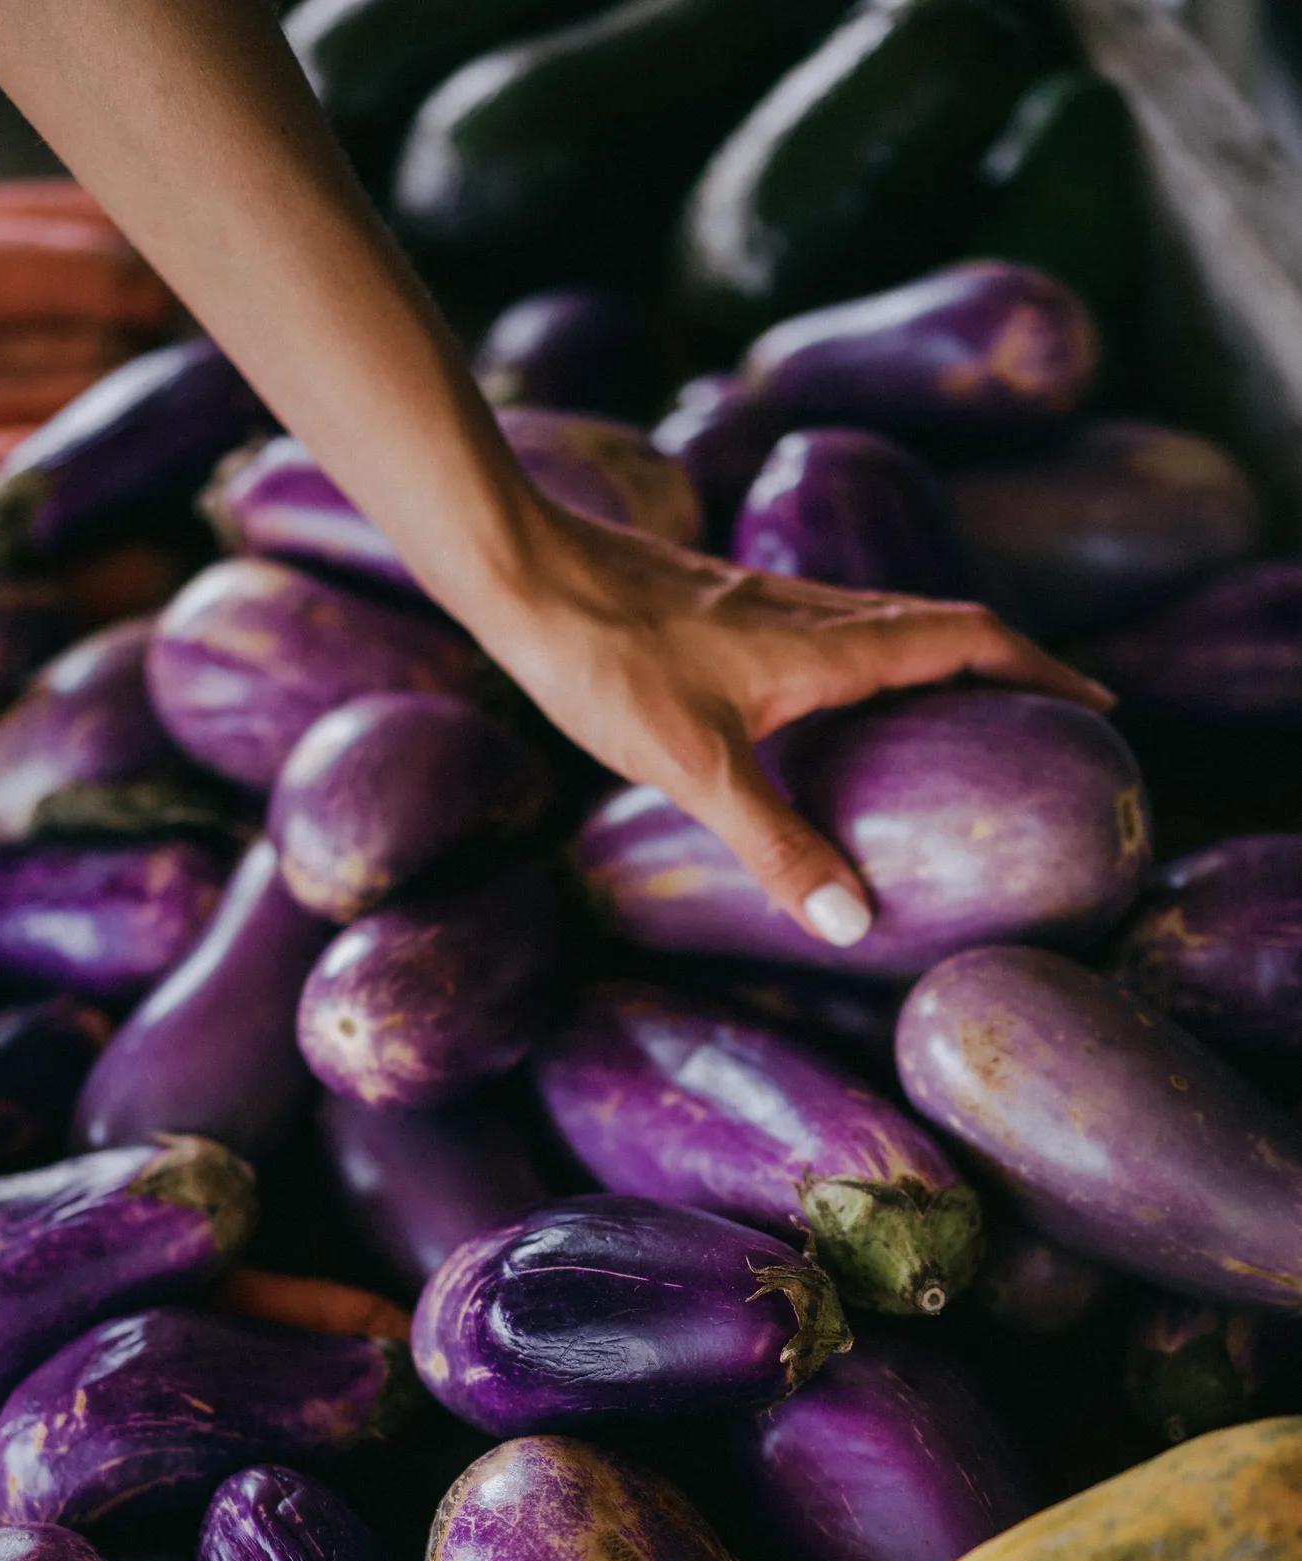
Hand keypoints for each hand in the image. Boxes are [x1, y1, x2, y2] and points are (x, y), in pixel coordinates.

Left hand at [476, 504, 1115, 947]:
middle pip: (945, 624)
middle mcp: (815, 614)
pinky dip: (881, 663)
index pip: (968, 639)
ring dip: (949, 660)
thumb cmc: (606, 661)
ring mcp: (772, 609)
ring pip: (891, 624)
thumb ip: (776, 844)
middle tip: (1055, 714)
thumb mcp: (694, 766)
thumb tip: (853, 923)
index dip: (1038, 667)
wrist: (526, 576)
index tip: (1095, 700)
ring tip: (975, 715)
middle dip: (1011, 666)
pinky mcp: (730, 615)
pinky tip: (843, 706)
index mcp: (830, 645)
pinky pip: (838, 632)